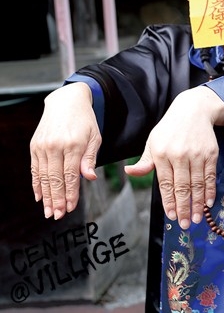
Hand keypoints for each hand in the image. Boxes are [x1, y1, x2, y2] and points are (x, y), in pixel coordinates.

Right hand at [30, 83, 101, 219]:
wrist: (66, 102)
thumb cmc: (85, 121)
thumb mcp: (95, 137)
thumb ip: (90, 158)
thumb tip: (89, 177)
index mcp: (73, 145)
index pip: (70, 175)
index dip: (70, 194)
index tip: (70, 207)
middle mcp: (55, 146)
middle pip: (55, 179)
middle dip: (56, 200)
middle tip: (57, 215)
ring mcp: (42, 147)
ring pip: (43, 177)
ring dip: (45, 196)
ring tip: (48, 211)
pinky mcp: (34, 146)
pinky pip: (35, 169)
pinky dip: (36, 184)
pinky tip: (39, 196)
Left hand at [125, 86, 223, 228]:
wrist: (194, 109)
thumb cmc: (170, 128)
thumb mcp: (153, 141)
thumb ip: (145, 161)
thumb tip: (130, 173)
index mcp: (162, 154)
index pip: (166, 183)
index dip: (169, 202)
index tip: (172, 216)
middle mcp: (179, 155)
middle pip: (182, 187)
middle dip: (184, 208)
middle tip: (186, 224)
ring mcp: (196, 154)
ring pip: (197, 184)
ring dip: (198, 203)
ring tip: (197, 218)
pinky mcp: (210, 153)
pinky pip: (210, 176)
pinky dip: (210, 190)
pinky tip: (209, 202)